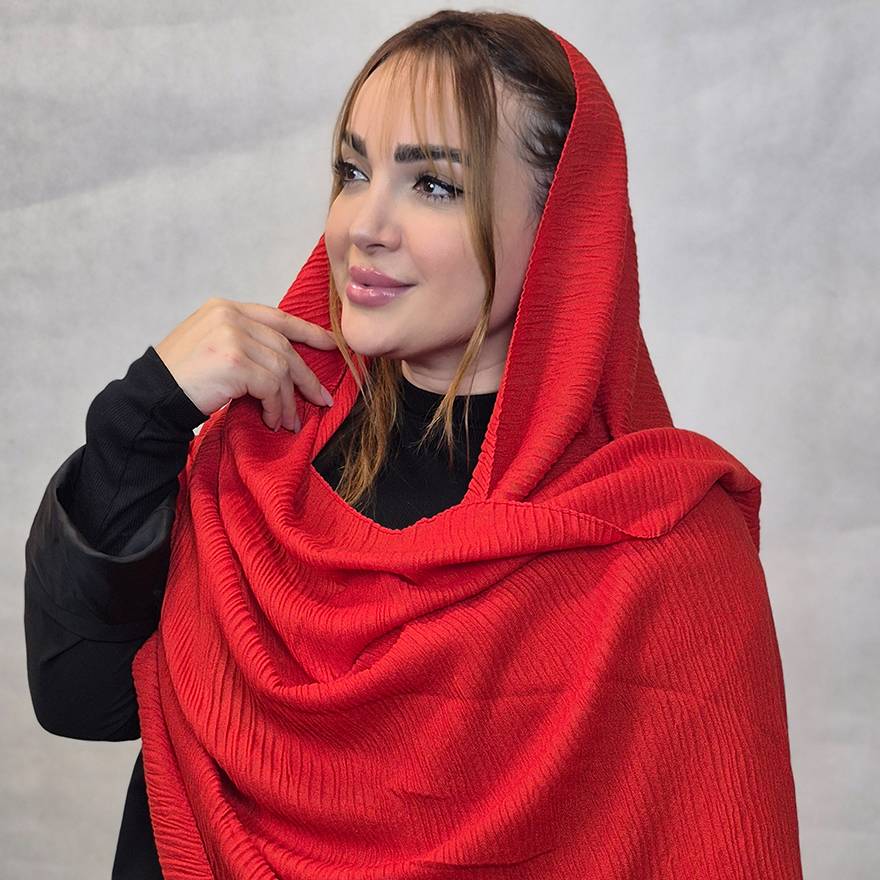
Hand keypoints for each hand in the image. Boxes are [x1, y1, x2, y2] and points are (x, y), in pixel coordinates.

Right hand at [154, 297, 337, 431]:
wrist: (150, 399)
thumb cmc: (181, 381)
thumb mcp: (211, 348)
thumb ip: (243, 343)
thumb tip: (285, 363)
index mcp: (225, 309)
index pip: (277, 317)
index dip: (308, 331)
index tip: (332, 345)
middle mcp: (230, 317)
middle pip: (284, 347)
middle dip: (305, 377)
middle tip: (321, 399)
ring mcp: (231, 337)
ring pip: (281, 370)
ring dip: (287, 401)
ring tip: (286, 422)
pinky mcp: (234, 362)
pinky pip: (271, 386)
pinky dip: (275, 407)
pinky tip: (270, 420)